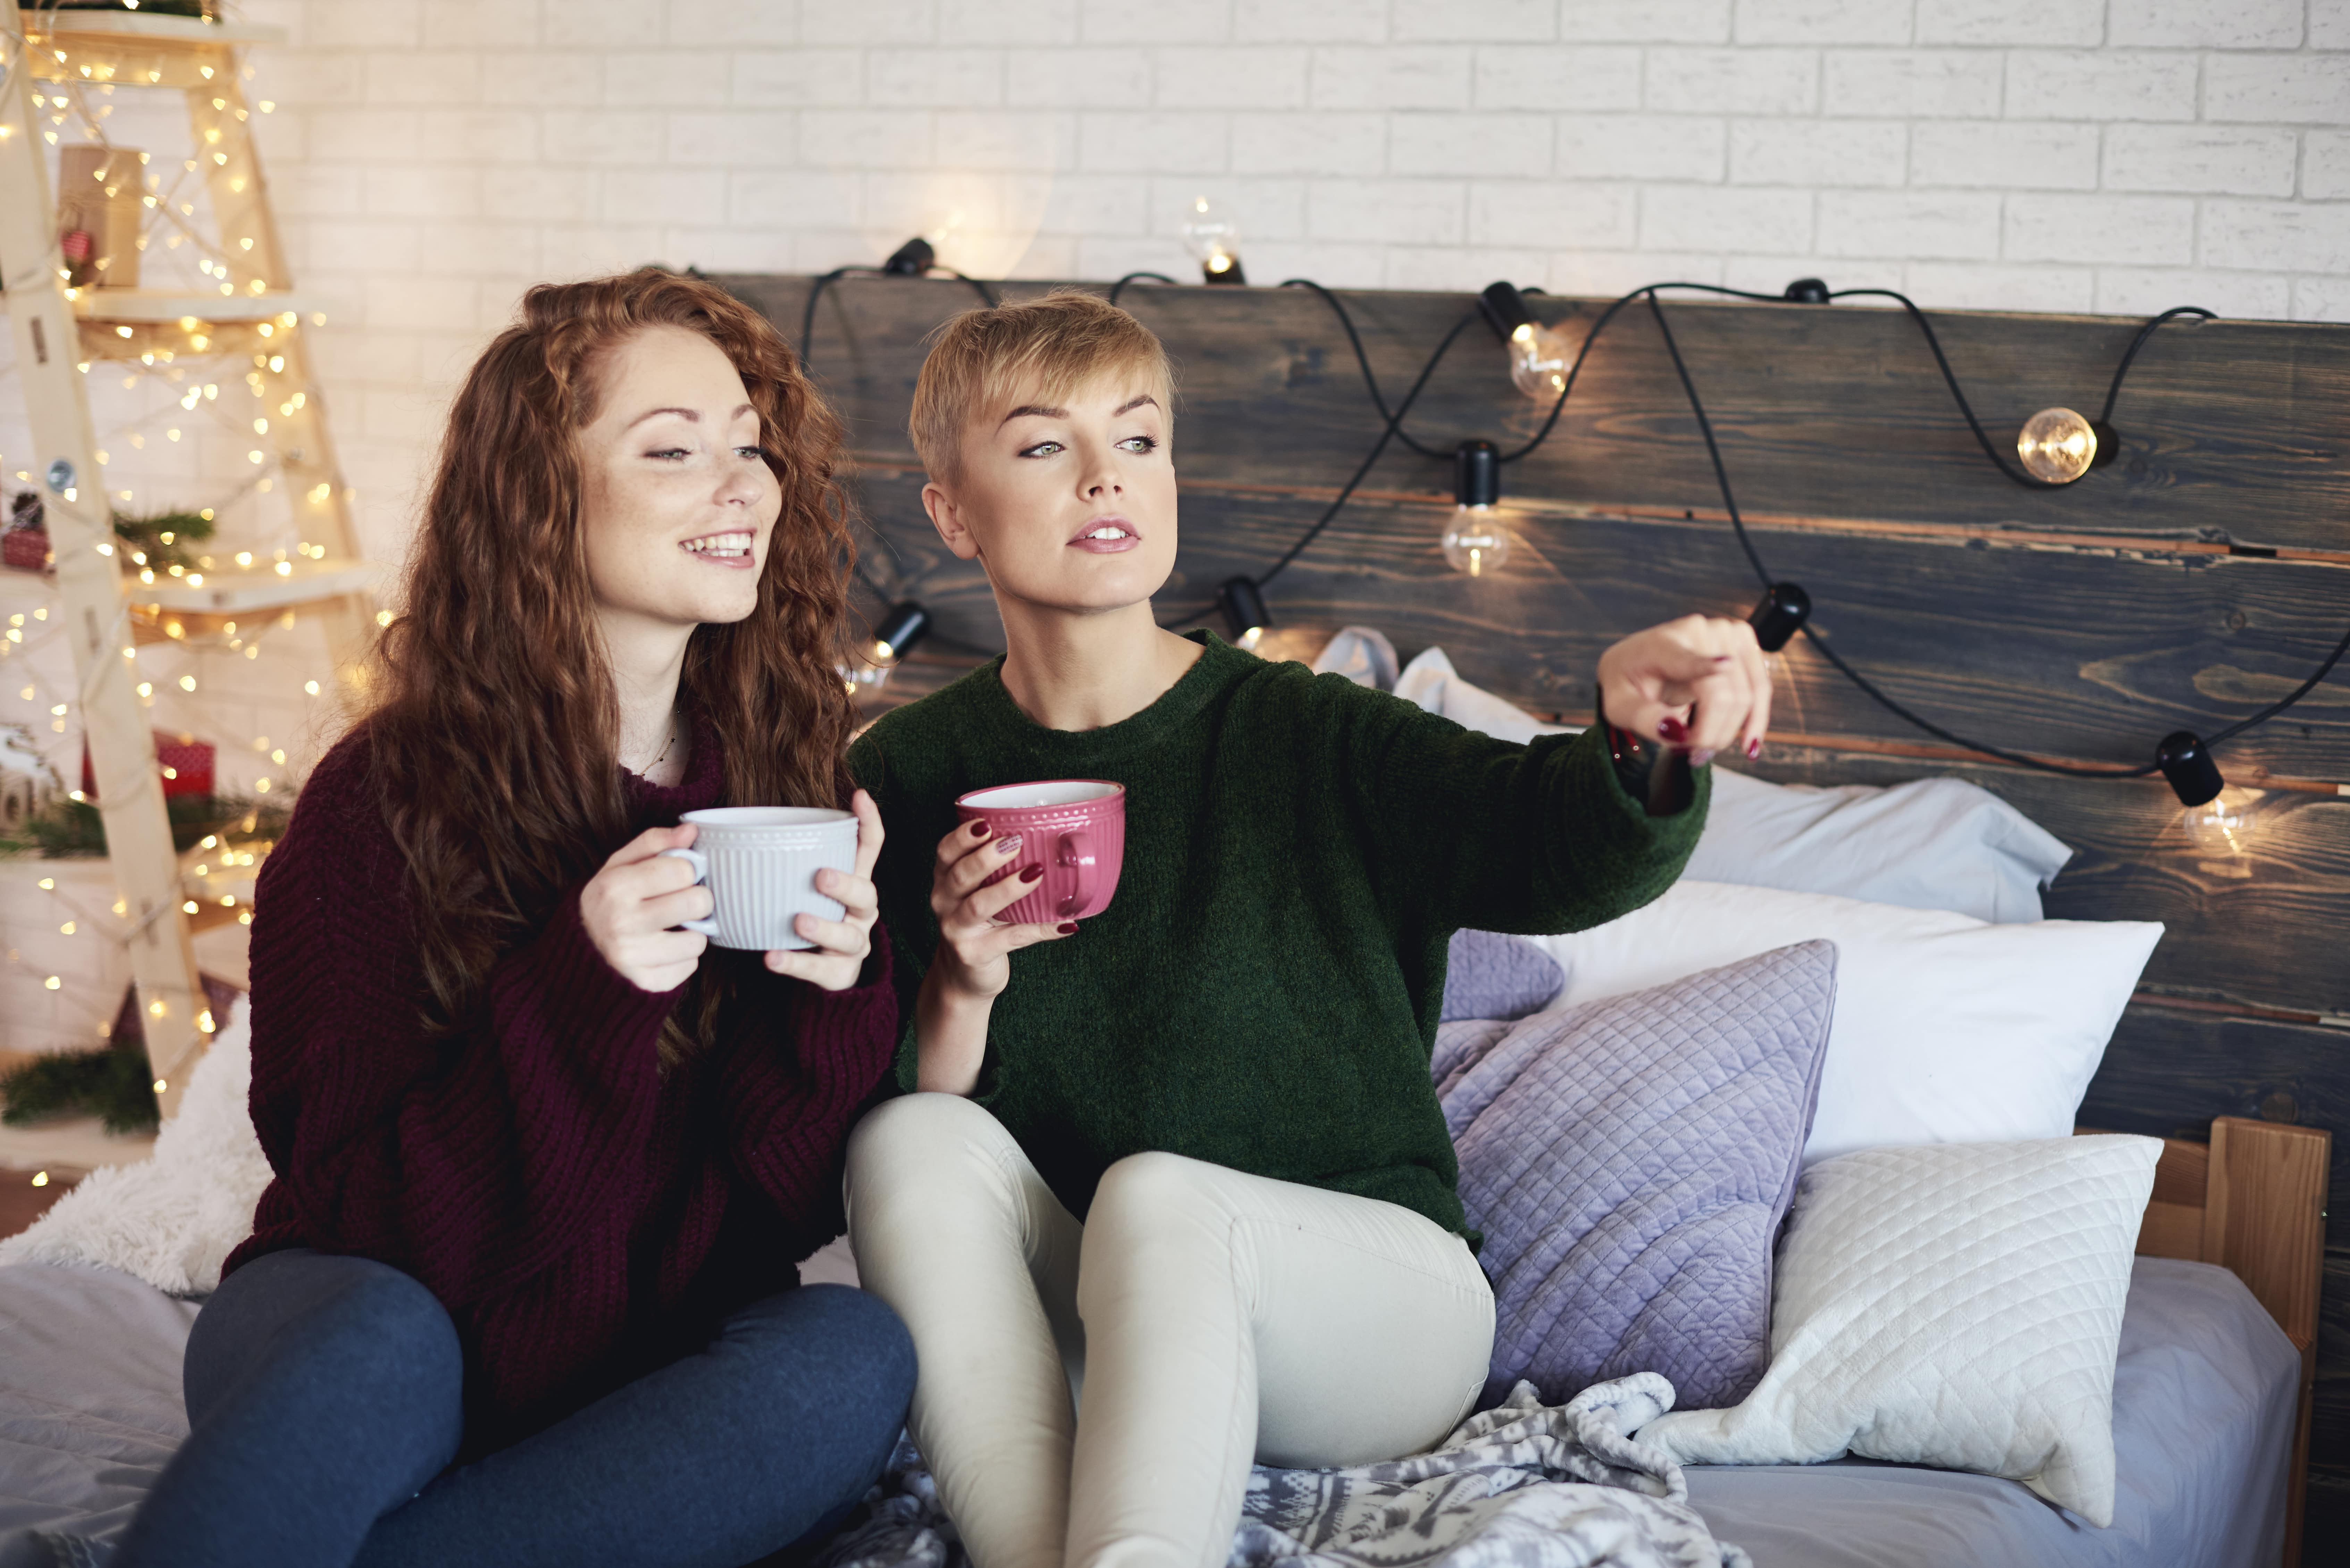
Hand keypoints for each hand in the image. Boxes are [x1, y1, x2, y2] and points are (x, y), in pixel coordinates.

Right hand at [579, 824, 710, 992]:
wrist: (578, 954)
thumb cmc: (607, 902)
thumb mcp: (618, 866)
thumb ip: (654, 843)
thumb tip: (691, 829)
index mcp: (615, 887)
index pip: (683, 869)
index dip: (687, 871)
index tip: (677, 876)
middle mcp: (622, 923)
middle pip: (698, 902)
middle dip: (696, 900)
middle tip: (681, 902)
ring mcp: (634, 958)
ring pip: (699, 939)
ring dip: (691, 933)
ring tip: (670, 928)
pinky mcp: (646, 983)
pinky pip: (690, 967)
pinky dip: (681, 959)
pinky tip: (662, 951)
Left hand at [765, 789, 885, 992]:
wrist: (823, 974)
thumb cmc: (809, 916)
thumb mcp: (805, 887)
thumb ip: (783, 862)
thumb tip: (723, 827)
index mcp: (855, 883)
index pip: (870, 848)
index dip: (869, 822)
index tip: (858, 796)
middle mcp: (861, 912)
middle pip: (866, 894)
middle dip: (846, 884)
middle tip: (821, 876)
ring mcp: (854, 944)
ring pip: (849, 936)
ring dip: (824, 927)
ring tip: (799, 920)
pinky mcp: (839, 973)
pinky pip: (820, 969)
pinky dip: (796, 963)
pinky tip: (772, 957)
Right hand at [928, 817, 1075, 1001]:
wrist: (963, 977)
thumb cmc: (978, 925)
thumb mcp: (976, 895)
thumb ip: (995, 872)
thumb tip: (1052, 843)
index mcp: (944, 881)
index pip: (945, 852)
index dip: (962, 837)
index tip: (986, 823)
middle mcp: (943, 903)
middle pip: (960, 875)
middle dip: (986, 857)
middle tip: (1015, 842)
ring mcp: (956, 930)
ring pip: (979, 905)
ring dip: (1009, 888)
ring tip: (1035, 873)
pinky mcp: (974, 954)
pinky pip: (1011, 938)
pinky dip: (1041, 930)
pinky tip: (1066, 924)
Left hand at [1596, 614, 1771, 762]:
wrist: (1638, 662)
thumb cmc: (1627, 684)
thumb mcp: (1618, 707)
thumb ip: (1643, 718)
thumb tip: (1676, 731)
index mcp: (1661, 644)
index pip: (1686, 657)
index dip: (1705, 664)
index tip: (1723, 665)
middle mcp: (1700, 631)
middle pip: (1723, 695)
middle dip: (1710, 734)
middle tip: (1690, 754)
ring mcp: (1728, 634)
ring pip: (1748, 697)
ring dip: (1730, 731)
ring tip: (1704, 750)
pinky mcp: (1746, 646)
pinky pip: (1760, 690)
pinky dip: (1754, 720)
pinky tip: (1748, 744)